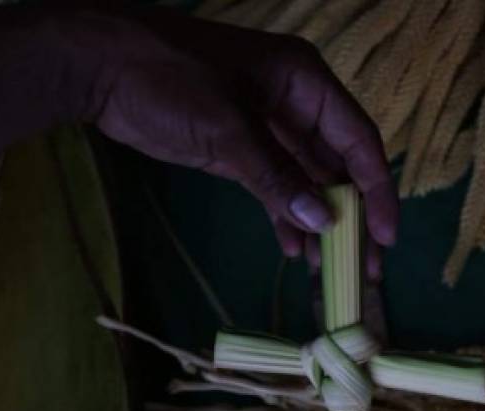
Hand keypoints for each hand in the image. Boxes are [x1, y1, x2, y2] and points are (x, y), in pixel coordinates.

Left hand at [82, 9, 397, 277]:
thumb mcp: (227, 127)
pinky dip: (285, 216)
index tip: (386, 235)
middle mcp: (296, 104)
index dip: (377, 189)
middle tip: (365, 266)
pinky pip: (275, 187)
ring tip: (330, 269)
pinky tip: (294, 249)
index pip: (358, 140)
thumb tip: (324, 222)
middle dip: (352, 215)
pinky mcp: (239, 149)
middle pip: (338, 165)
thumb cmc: (167, 78)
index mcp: (305, 82)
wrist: (97, 67)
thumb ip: (277, 176)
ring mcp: (267, 128)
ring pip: (308, 181)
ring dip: (319, 223)